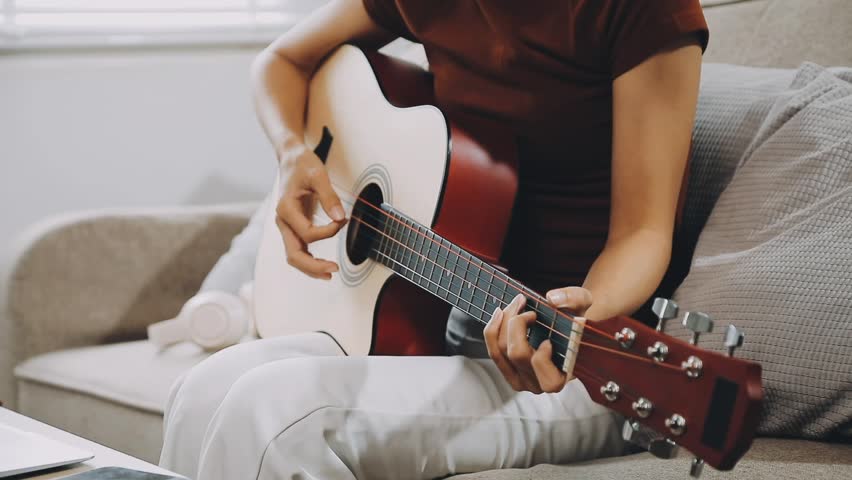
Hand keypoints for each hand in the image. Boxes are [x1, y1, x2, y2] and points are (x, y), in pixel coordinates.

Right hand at [275, 144, 346, 279]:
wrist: (291, 159)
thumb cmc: (303, 164)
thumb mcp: (318, 174)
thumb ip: (329, 197)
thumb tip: (341, 218)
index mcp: (286, 209)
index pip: (307, 233)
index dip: (329, 231)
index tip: (344, 220)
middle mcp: (283, 221)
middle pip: (293, 254)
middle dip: (313, 266)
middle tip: (334, 270)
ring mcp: (286, 227)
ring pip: (294, 256)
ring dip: (311, 268)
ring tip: (330, 273)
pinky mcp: (293, 228)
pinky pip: (299, 250)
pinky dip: (310, 260)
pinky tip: (324, 265)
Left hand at [483, 287, 592, 393]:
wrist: (567, 329)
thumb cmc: (575, 320)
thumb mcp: (583, 302)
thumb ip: (574, 298)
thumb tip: (552, 299)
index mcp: (562, 377)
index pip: (548, 379)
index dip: (542, 356)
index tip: (547, 335)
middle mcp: (539, 385)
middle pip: (517, 354)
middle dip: (516, 322)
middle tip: (525, 302)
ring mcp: (521, 380)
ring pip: (500, 352)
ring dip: (502, 322)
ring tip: (513, 303)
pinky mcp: (508, 371)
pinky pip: (493, 352)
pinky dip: (492, 330)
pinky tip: (500, 313)